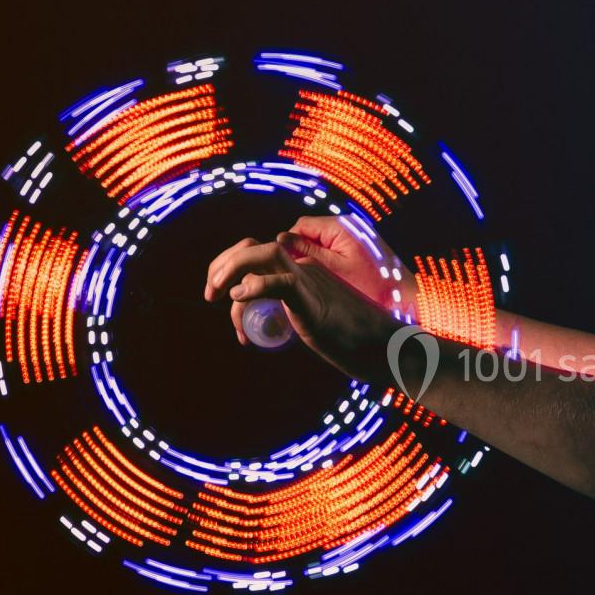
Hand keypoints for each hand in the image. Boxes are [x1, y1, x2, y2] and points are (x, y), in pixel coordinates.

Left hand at [204, 231, 399, 382]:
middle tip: (211, 294)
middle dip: (223, 265)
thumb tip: (260, 323)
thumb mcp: (310, 321)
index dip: (231, 268)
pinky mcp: (312, 299)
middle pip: (254, 248)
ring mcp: (309, 280)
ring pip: (263, 255)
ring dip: (230, 269)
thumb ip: (287, 314)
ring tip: (216, 294)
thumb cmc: (351, 339)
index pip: (258, 255)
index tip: (221, 298)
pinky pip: (280, 283)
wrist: (383, 345)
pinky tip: (239, 297)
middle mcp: (303, 268)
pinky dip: (256, 286)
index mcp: (302, 271)